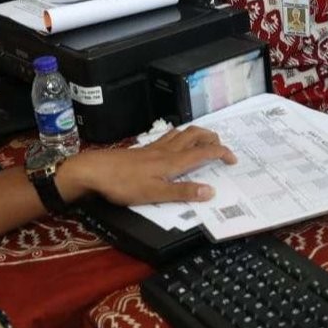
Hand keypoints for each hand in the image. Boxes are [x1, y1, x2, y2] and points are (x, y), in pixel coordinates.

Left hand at [56, 126, 236, 205]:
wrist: (94, 171)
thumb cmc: (123, 184)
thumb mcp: (155, 194)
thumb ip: (183, 192)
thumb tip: (210, 191)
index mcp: (172, 162)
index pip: (204, 153)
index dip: (221, 153)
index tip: (233, 159)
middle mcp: (166, 151)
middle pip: (195, 135)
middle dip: (212, 138)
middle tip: (221, 147)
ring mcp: (153, 148)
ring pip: (182, 133)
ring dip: (197, 134)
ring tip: (204, 140)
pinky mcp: (143, 149)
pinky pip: (168, 137)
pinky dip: (180, 136)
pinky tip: (175, 141)